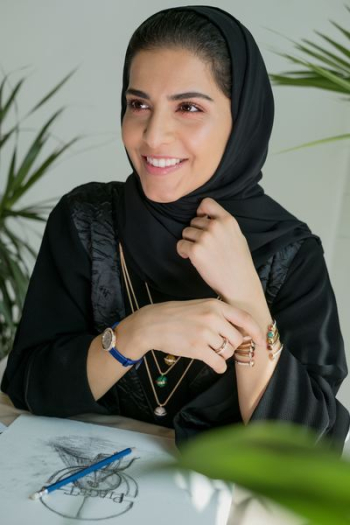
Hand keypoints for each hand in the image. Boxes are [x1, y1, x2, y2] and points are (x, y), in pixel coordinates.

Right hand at [135, 298, 265, 373]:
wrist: (152, 324)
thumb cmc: (177, 315)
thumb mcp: (201, 306)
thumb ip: (220, 315)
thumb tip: (242, 332)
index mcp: (215, 305)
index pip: (245, 318)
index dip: (256, 332)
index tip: (261, 341)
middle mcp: (213, 317)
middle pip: (237, 339)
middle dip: (231, 346)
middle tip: (219, 345)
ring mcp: (205, 333)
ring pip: (228, 352)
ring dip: (223, 355)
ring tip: (210, 351)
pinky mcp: (197, 349)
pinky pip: (219, 364)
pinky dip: (218, 367)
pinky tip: (213, 363)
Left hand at [176, 197, 259, 304]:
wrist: (239, 284)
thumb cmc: (239, 263)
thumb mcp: (237, 236)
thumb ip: (223, 224)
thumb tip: (206, 217)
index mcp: (228, 220)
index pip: (207, 203)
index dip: (200, 211)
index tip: (201, 219)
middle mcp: (216, 226)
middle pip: (193, 221)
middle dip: (195, 232)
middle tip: (205, 246)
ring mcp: (205, 238)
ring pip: (186, 232)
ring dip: (189, 242)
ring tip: (201, 254)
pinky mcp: (195, 251)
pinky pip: (180, 245)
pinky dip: (183, 252)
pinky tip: (192, 259)